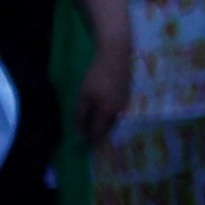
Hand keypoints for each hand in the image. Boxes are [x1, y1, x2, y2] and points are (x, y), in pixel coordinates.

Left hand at [81, 23, 128, 148]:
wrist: (115, 55)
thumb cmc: (97, 76)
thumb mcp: (84, 96)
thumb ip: (81, 115)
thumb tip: (78, 133)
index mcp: (108, 113)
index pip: (99, 133)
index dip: (91, 142)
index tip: (85, 148)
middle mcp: (119, 111)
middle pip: (108, 128)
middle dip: (98, 135)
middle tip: (89, 140)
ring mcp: (124, 102)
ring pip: (113, 119)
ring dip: (104, 125)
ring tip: (95, 127)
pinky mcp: (126, 94)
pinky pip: (117, 111)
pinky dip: (108, 116)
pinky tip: (103, 112)